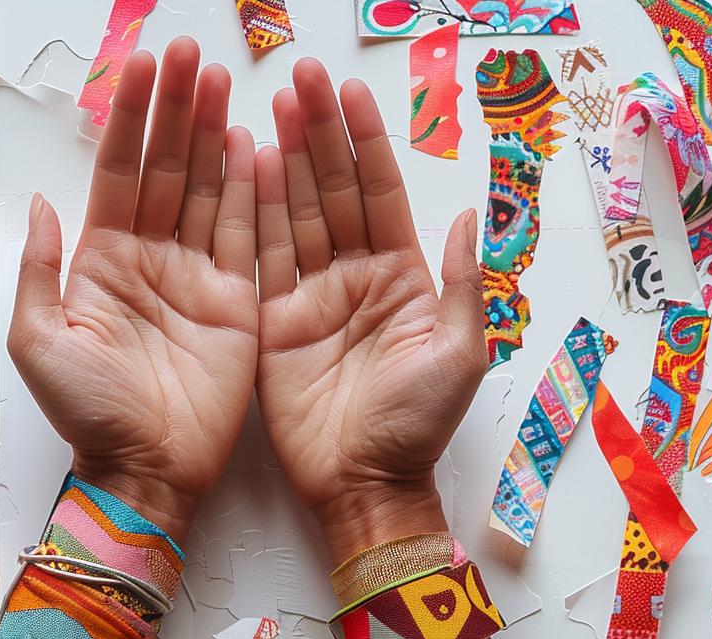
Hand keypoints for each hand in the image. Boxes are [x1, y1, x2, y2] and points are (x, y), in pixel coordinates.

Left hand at [8, 38, 257, 545]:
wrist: (146, 469)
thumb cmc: (89, 413)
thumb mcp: (40, 341)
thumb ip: (40, 268)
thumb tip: (39, 201)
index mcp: (103, 263)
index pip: (119, 175)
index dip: (130, 120)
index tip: (142, 66)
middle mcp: (151, 262)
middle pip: (166, 172)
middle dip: (176, 112)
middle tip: (190, 55)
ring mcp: (197, 280)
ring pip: (207, 194)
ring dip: (212, 138)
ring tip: (220, 83)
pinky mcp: (237, 305)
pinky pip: (246, 240)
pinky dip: (250, 194)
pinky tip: (250, 148)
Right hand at [255, 60, 485, 566]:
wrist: (361, 485)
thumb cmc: (415, 427)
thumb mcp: (457, 356)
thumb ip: (460, 285)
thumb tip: (468, 216)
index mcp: (400, 281)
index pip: (379, 196)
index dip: (363, 144)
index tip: (347, 94)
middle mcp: (353, 280)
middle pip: (333, 194)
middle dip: (318, 136)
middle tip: (299, 79)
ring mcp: (310, 301)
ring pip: (294, 218)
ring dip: (283, 164)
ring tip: (270, 108)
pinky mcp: (273, 326)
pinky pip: (262, 263)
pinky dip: (251, 219)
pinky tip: (244, 173)